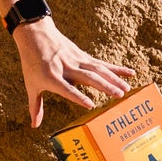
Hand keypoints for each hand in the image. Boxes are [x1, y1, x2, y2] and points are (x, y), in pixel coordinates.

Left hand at [14, 18, 132, 127]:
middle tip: (119, 95)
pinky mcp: (83, 56)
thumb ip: (35, 106)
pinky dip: (116, 68)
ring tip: (126, 89)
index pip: (66, 88)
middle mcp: (66, 68)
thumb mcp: (31, 84)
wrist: (35, 34)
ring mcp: (77, 60)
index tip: (90, 104)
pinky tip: (130, 73)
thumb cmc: (32, 62)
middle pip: (88, 77)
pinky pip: (102, 63)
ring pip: (98, 70)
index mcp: (52, 77)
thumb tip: (34, 126)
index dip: (77, 96)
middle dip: (104, 86)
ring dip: (113, 79)